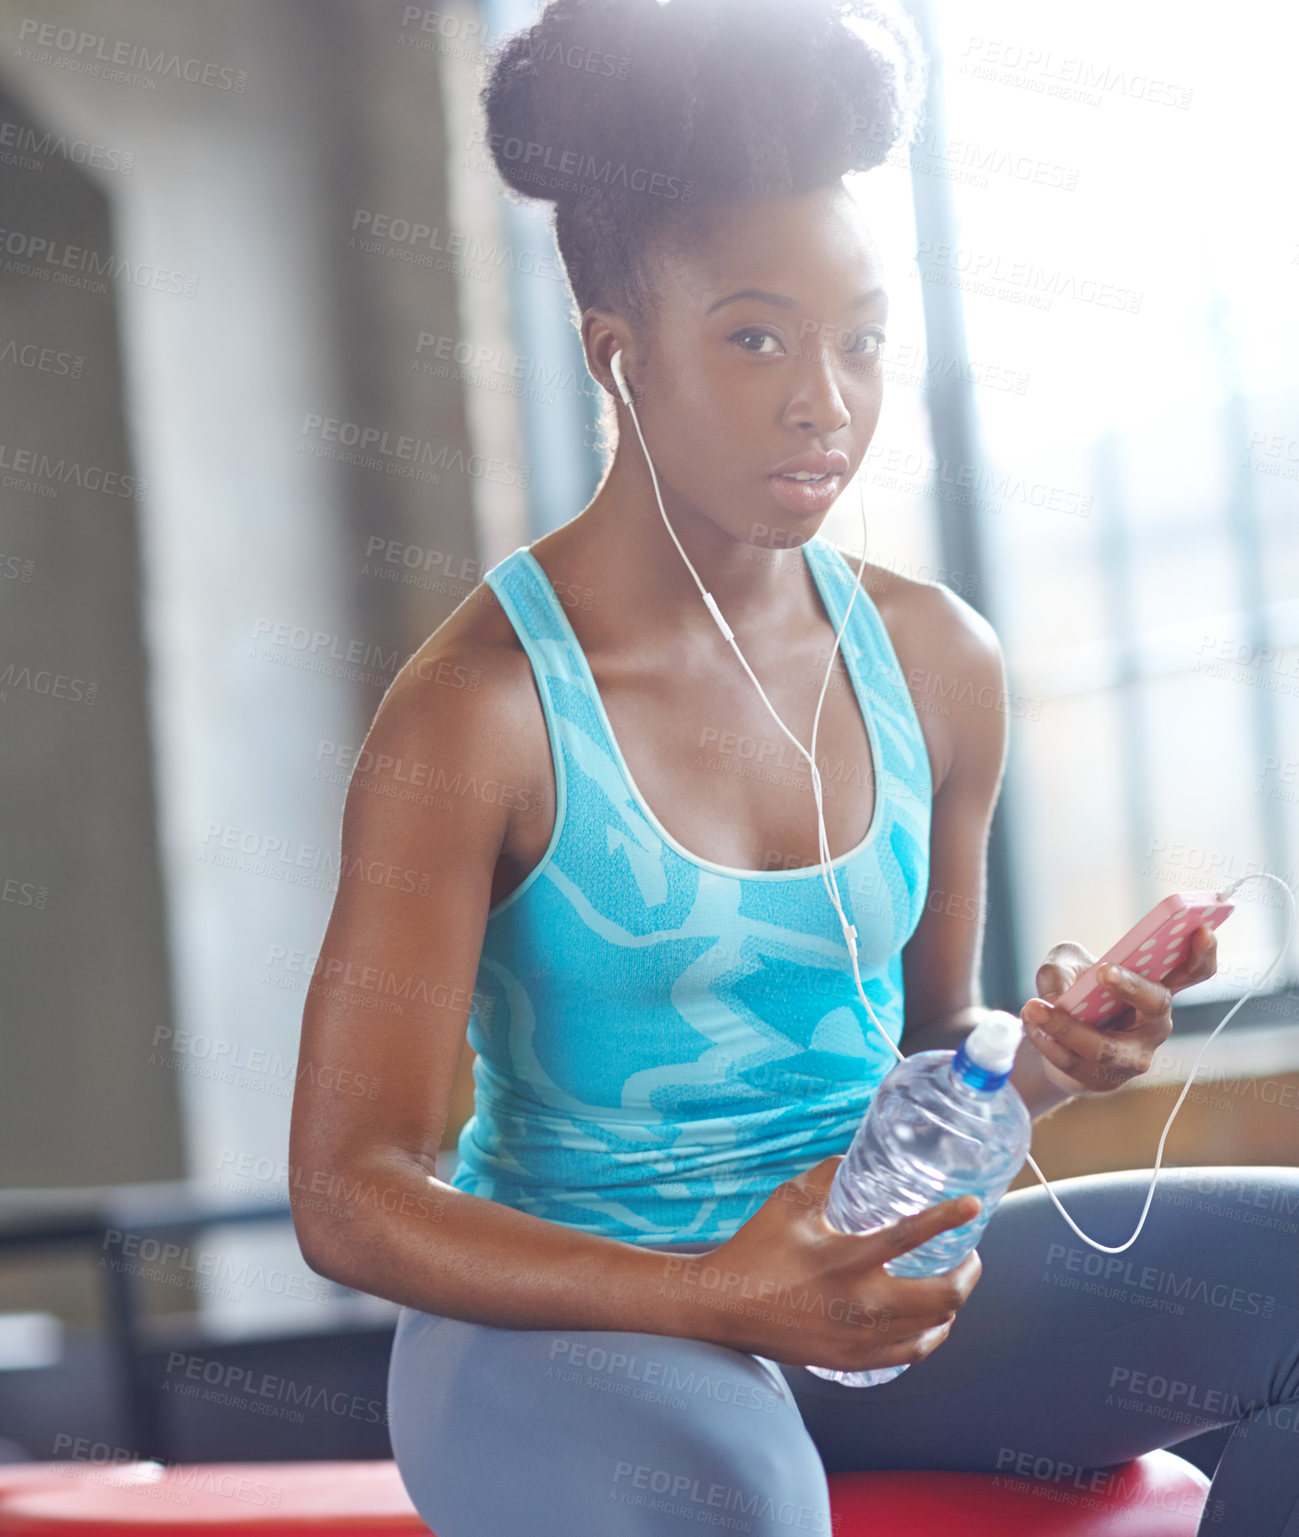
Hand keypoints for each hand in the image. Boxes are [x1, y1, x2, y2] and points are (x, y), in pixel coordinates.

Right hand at [679, 1156, 982, 1373]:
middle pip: (941, 1297)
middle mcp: (860, 1303)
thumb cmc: (754, 1250)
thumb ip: (827, 1177)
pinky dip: (929, 1335)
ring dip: (952, 1304)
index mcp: (846, 1259)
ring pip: (932, 1329)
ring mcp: (859, 1337)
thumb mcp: (789, 1201)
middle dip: (967, 1274)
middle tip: (969, 1255)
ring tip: (952, 1284)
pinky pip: (910, 1354)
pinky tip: (929, 1322)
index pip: (911, 1236)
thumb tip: (854, 1160)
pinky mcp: (851, 1358)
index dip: (948, 1218)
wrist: (723, 1306)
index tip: (972, 1206)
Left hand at [1020, 924, 1219, 1094]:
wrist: (1053, 1039)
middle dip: (1132, 986)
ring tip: (1034, 1008)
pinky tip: (1031, 1026)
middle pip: (1156, 1004)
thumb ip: (1061, 967)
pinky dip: (1048, 1043)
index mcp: (1154, 988)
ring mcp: (1134, 1056)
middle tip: (1102, 972)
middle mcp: (1154, 1023)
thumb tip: (1058, 993)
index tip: (1203, 930)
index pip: (1192, 972)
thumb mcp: (1063, 965)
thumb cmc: (1072, 993)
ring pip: (1106, 1046)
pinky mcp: (1106, 1079)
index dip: (1202, 953)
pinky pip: (1076, 1064)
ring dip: (1066, 1027)